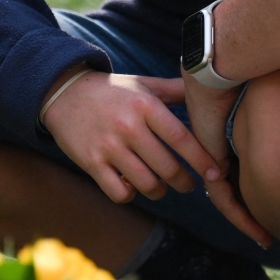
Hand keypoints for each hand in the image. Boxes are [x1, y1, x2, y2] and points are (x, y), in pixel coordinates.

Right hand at [41, 71, 202, 203]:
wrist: (64, 93)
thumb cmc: (112, 91)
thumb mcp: (144, 85)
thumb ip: (175, 90)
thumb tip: (209, 85)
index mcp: (146, 106)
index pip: (181, 138)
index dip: (202, 160)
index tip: (216, 173)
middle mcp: (128, 127)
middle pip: (167, 167)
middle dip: (184, 182)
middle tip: (190, 184)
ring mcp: (109, 147)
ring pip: (146, 184)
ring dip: (160, 190)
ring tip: (163, 186)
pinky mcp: (91, 163)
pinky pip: (119, 192)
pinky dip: (131, 194)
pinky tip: (133, 185)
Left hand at [183, 72, 272, 248]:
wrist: (227, 65)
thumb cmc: (255, 72)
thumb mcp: (273, 97)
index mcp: (237, 135)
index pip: (247, 170)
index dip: (261, 190)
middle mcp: (224, 148)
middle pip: (238, 189)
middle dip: (253, 214)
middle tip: (267, 235)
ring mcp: (214, 156)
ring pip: (230, 198)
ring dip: (247, 221)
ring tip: (263, 239)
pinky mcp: (210, 161)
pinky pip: (223, 196)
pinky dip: (238, 214)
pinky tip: (255, 229)